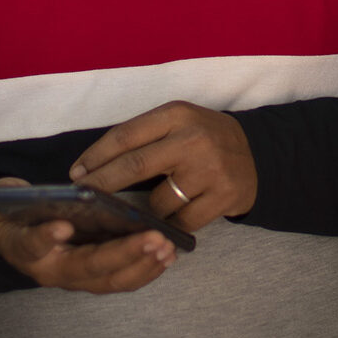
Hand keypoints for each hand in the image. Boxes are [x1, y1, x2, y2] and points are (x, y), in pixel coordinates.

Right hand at [0, 177, 177, 292]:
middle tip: (154, 239)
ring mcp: (76, 278)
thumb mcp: (2, 200)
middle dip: (124, 254)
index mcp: (27, 249)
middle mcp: (53, 270)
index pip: (35, 245)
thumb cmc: (9, 212)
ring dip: (143, 265)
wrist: (7, 236)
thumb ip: (11, 198)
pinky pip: (123, 279)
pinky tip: (168, 254)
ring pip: (112, 280)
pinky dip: (147, 268)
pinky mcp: (95, 277)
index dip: (46, 237)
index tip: (62, 226)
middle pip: (89, 268)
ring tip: (167, 248)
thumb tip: (28, 192)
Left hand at [70, 102, 256, 232]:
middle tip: (82, 199)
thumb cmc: (206, 140)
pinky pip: (182, 220)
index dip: (95, 157)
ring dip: (146, 211)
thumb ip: (144, 138)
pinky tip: (174, 219)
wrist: (260, 156)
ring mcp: (210, 169)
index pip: (125, 136)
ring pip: (158, 202)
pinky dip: (173, 224)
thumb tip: (94, 167)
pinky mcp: (223, 196)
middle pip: (134, 166)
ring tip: (146, 211)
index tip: (76, 174)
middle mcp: (192, 139)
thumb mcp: (179, 123)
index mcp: (176, 114)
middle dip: (102, 185)